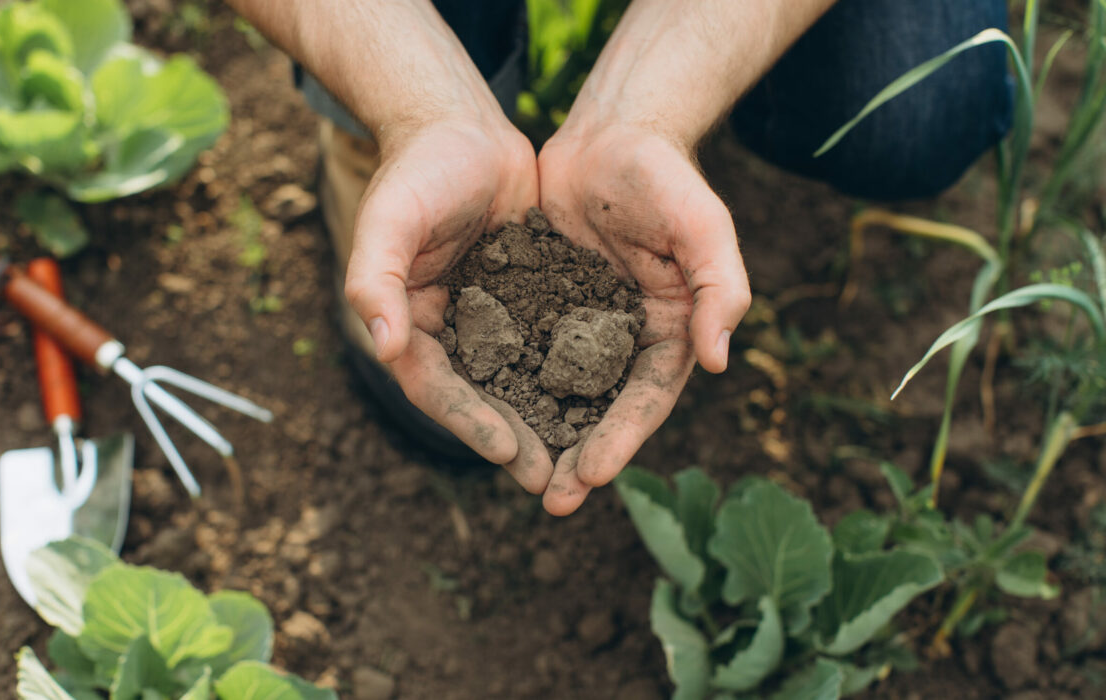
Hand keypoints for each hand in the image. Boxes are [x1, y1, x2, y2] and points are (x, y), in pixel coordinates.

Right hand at [344, 117, 553, 492]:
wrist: (464, 127)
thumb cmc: (420, 168)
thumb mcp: (389, 217)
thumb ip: (375, 279)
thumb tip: (380, 346)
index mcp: (406, 320)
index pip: (435, 386)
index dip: (470, 421)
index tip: (509, 453)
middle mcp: (444, 328)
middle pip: (479, 397)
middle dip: (515, 440)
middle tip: (553, 483)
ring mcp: (485, 317)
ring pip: (518, 381)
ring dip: (545, 421)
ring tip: (582, 460)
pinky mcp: (522, 300)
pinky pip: (546, 346)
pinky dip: (568, 375)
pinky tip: (603, 402)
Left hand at [536, 122, 750, 514]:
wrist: (610, 135)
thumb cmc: (664, 176)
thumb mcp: (703, 225)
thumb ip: (720, 288)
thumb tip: (719, 360)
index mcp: (671, 329)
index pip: (647, 397)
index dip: (622, 438)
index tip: (594, 475)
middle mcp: (626, 337)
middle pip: (602, 409)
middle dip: (580, 456)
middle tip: (553, 504)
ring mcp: (583, 325)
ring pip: (559, 392)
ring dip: (542, 435)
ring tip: (517, 478)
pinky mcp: (544, 305)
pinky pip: (523, 352)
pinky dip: (507, 385)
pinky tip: (482, 414)